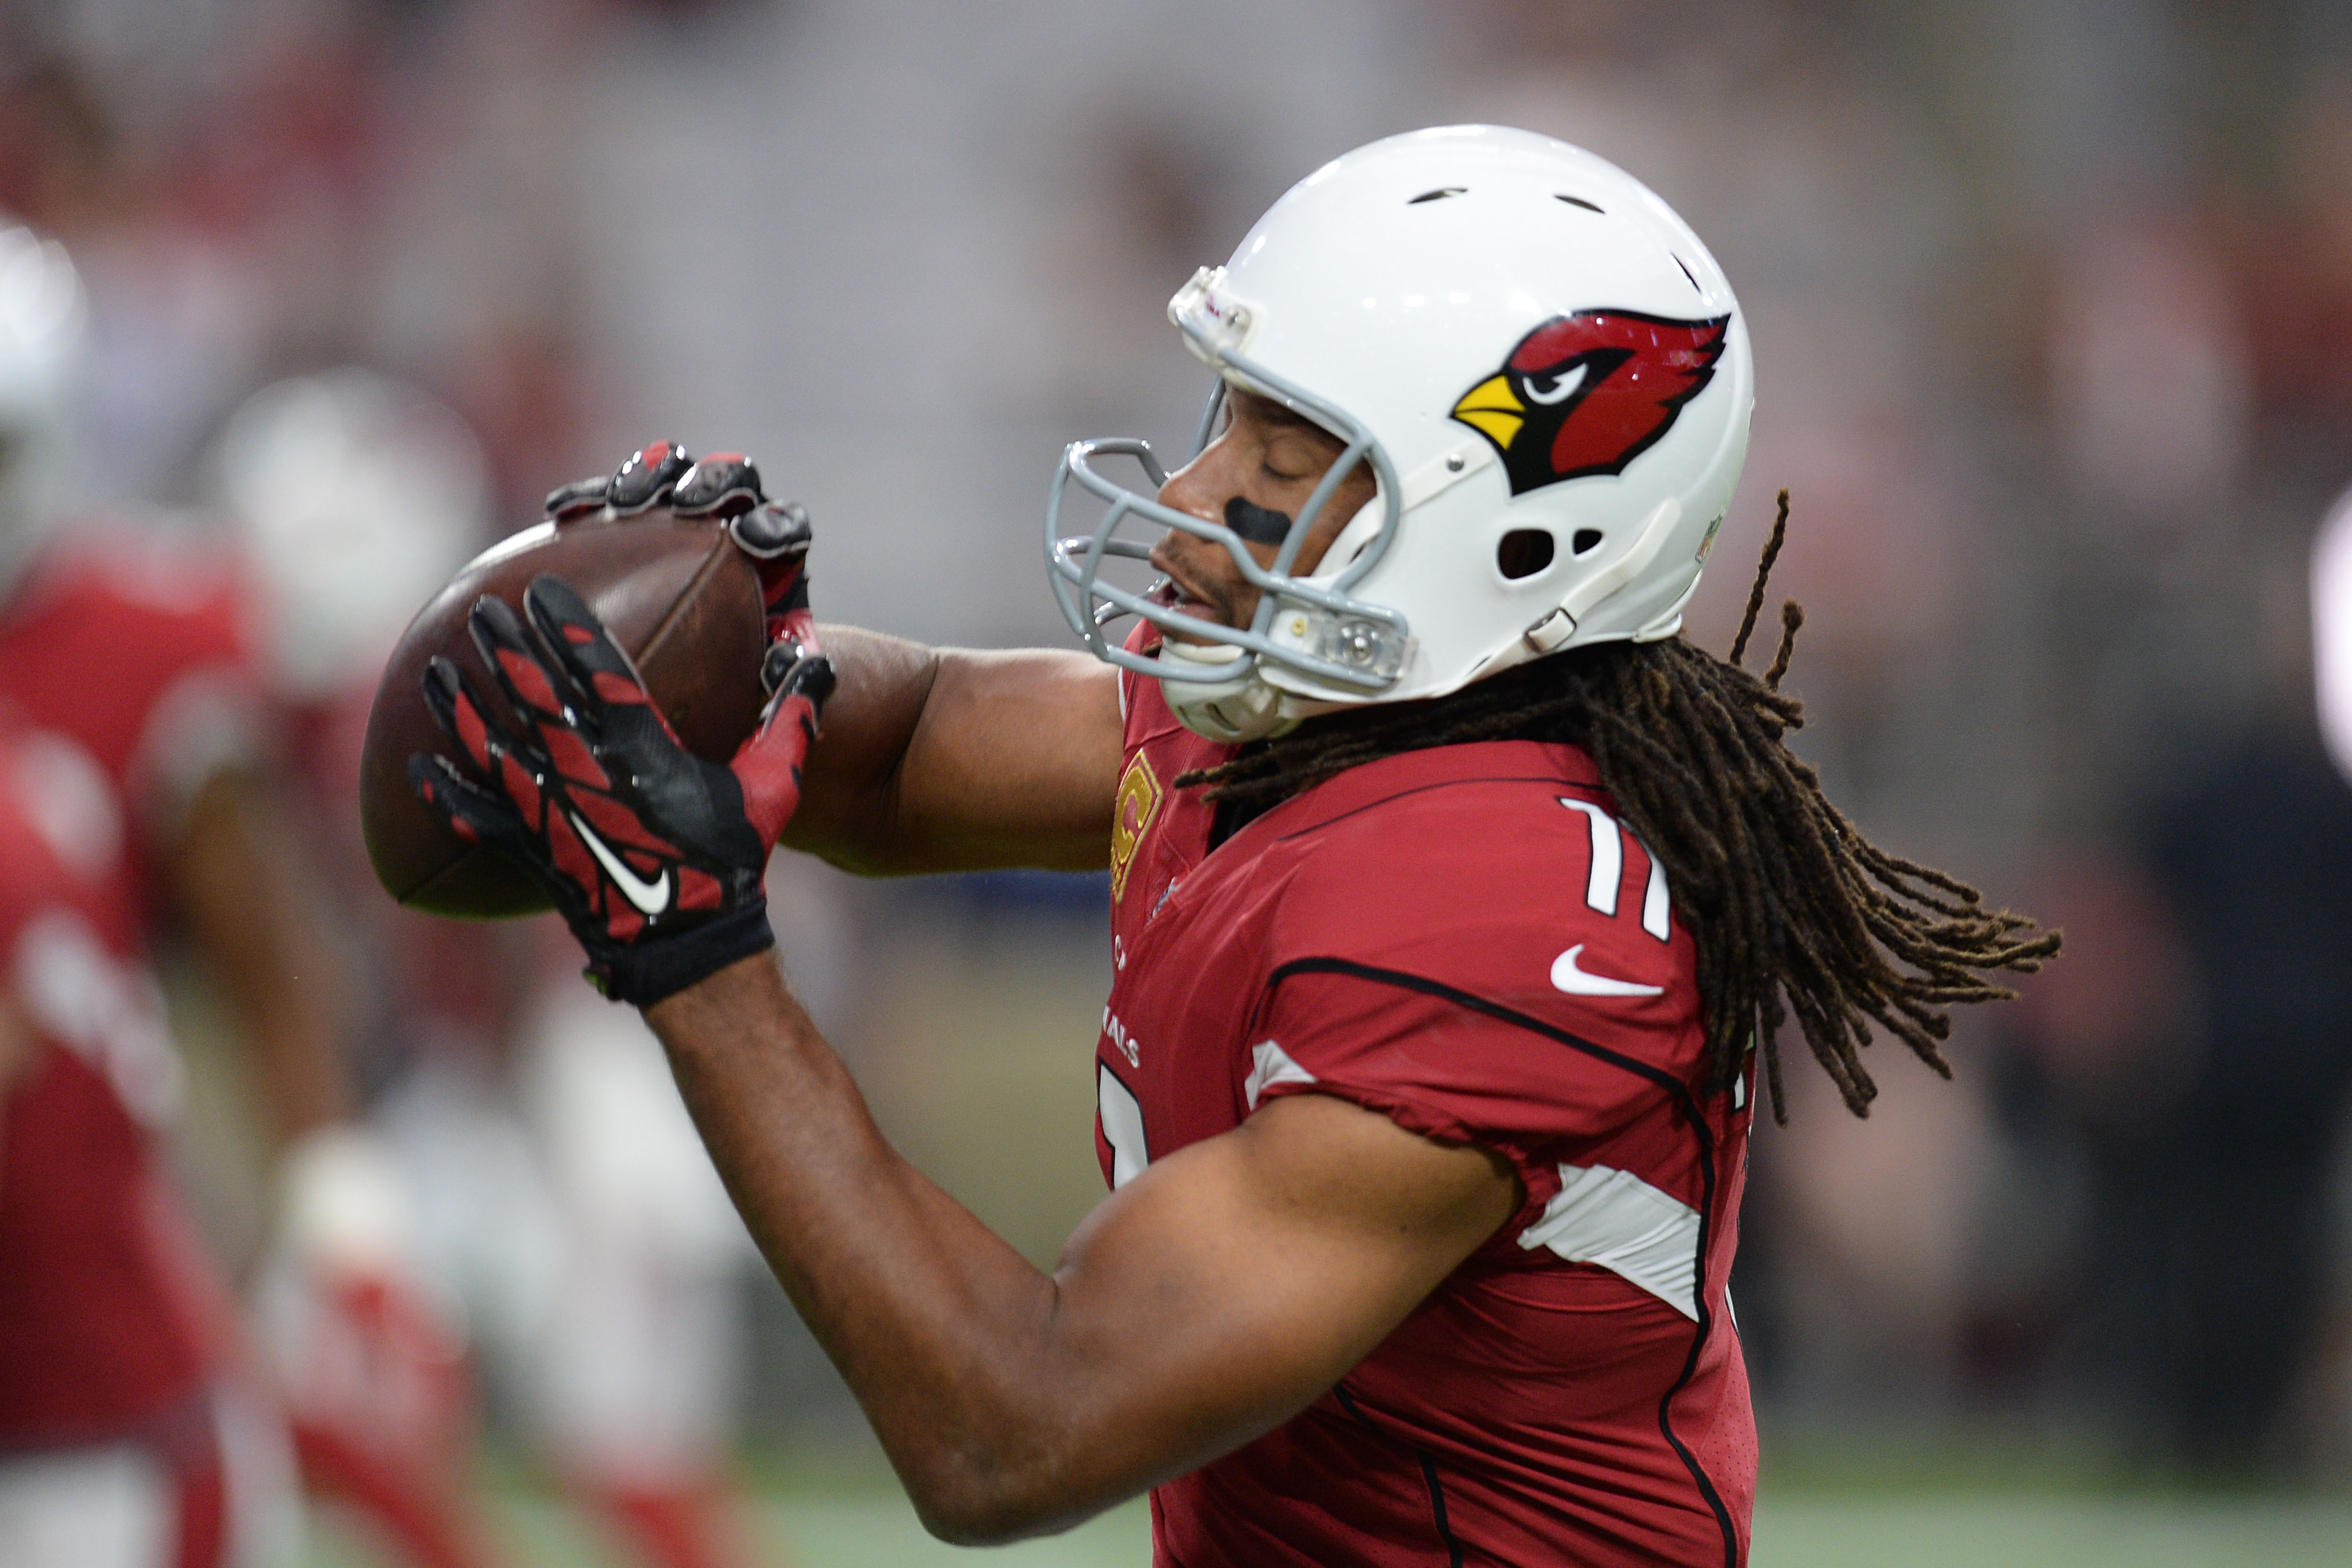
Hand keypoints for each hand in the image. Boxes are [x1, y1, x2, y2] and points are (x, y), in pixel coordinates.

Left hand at [409, 574, 832, 1004]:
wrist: (695, 945)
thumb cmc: (736, 861)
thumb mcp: (774, 789)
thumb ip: (790, 723)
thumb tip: (815, 664)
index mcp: (648, 755)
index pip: (600, 675)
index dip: (569, 629)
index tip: (543, 592)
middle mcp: (593, 779)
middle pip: (536, 700)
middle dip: (505, 650)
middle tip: (481, 611)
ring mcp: (558, 818)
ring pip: (497, 750)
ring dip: (461, 708)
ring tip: (434, 669)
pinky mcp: (538, 854)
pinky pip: (483, 820)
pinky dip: (448, 794)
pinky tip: (417, 768)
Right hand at [543, 441, 816, 652]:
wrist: (686, 668)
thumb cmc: (732, 676)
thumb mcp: (765, 682)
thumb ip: (787, 673)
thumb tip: (799, 668)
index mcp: (774, 552)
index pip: (785, 526)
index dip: (773, 526)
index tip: (750, 541)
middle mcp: (731, 515)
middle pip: (730, 477)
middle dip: (711, 485)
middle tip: (688, 505)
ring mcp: (677, 508)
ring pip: (670, 468)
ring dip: (649, 477)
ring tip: (625, 503)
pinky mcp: (629, 513)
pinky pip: (607, 493)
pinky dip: (589, 496)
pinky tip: (561, 513)